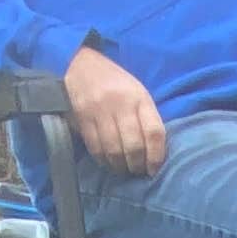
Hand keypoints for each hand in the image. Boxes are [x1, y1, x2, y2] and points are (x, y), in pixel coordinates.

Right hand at [63, 44, 167, 175]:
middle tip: (138, 172)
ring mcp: (100, 112)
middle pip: (134, 146)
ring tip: (124, 170)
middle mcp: (121, 104)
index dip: (156, 156)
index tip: (154, 169)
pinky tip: (108, 162)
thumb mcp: (136, 92)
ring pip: (114, 150)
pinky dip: (104, 160)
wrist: (80, 65)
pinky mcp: (82, 119)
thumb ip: (146, 117)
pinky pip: (95, 148)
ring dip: (121, 166)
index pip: (154, 132)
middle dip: (138, 165)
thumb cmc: (114, 82)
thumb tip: (154, 151)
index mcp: (139, 97)